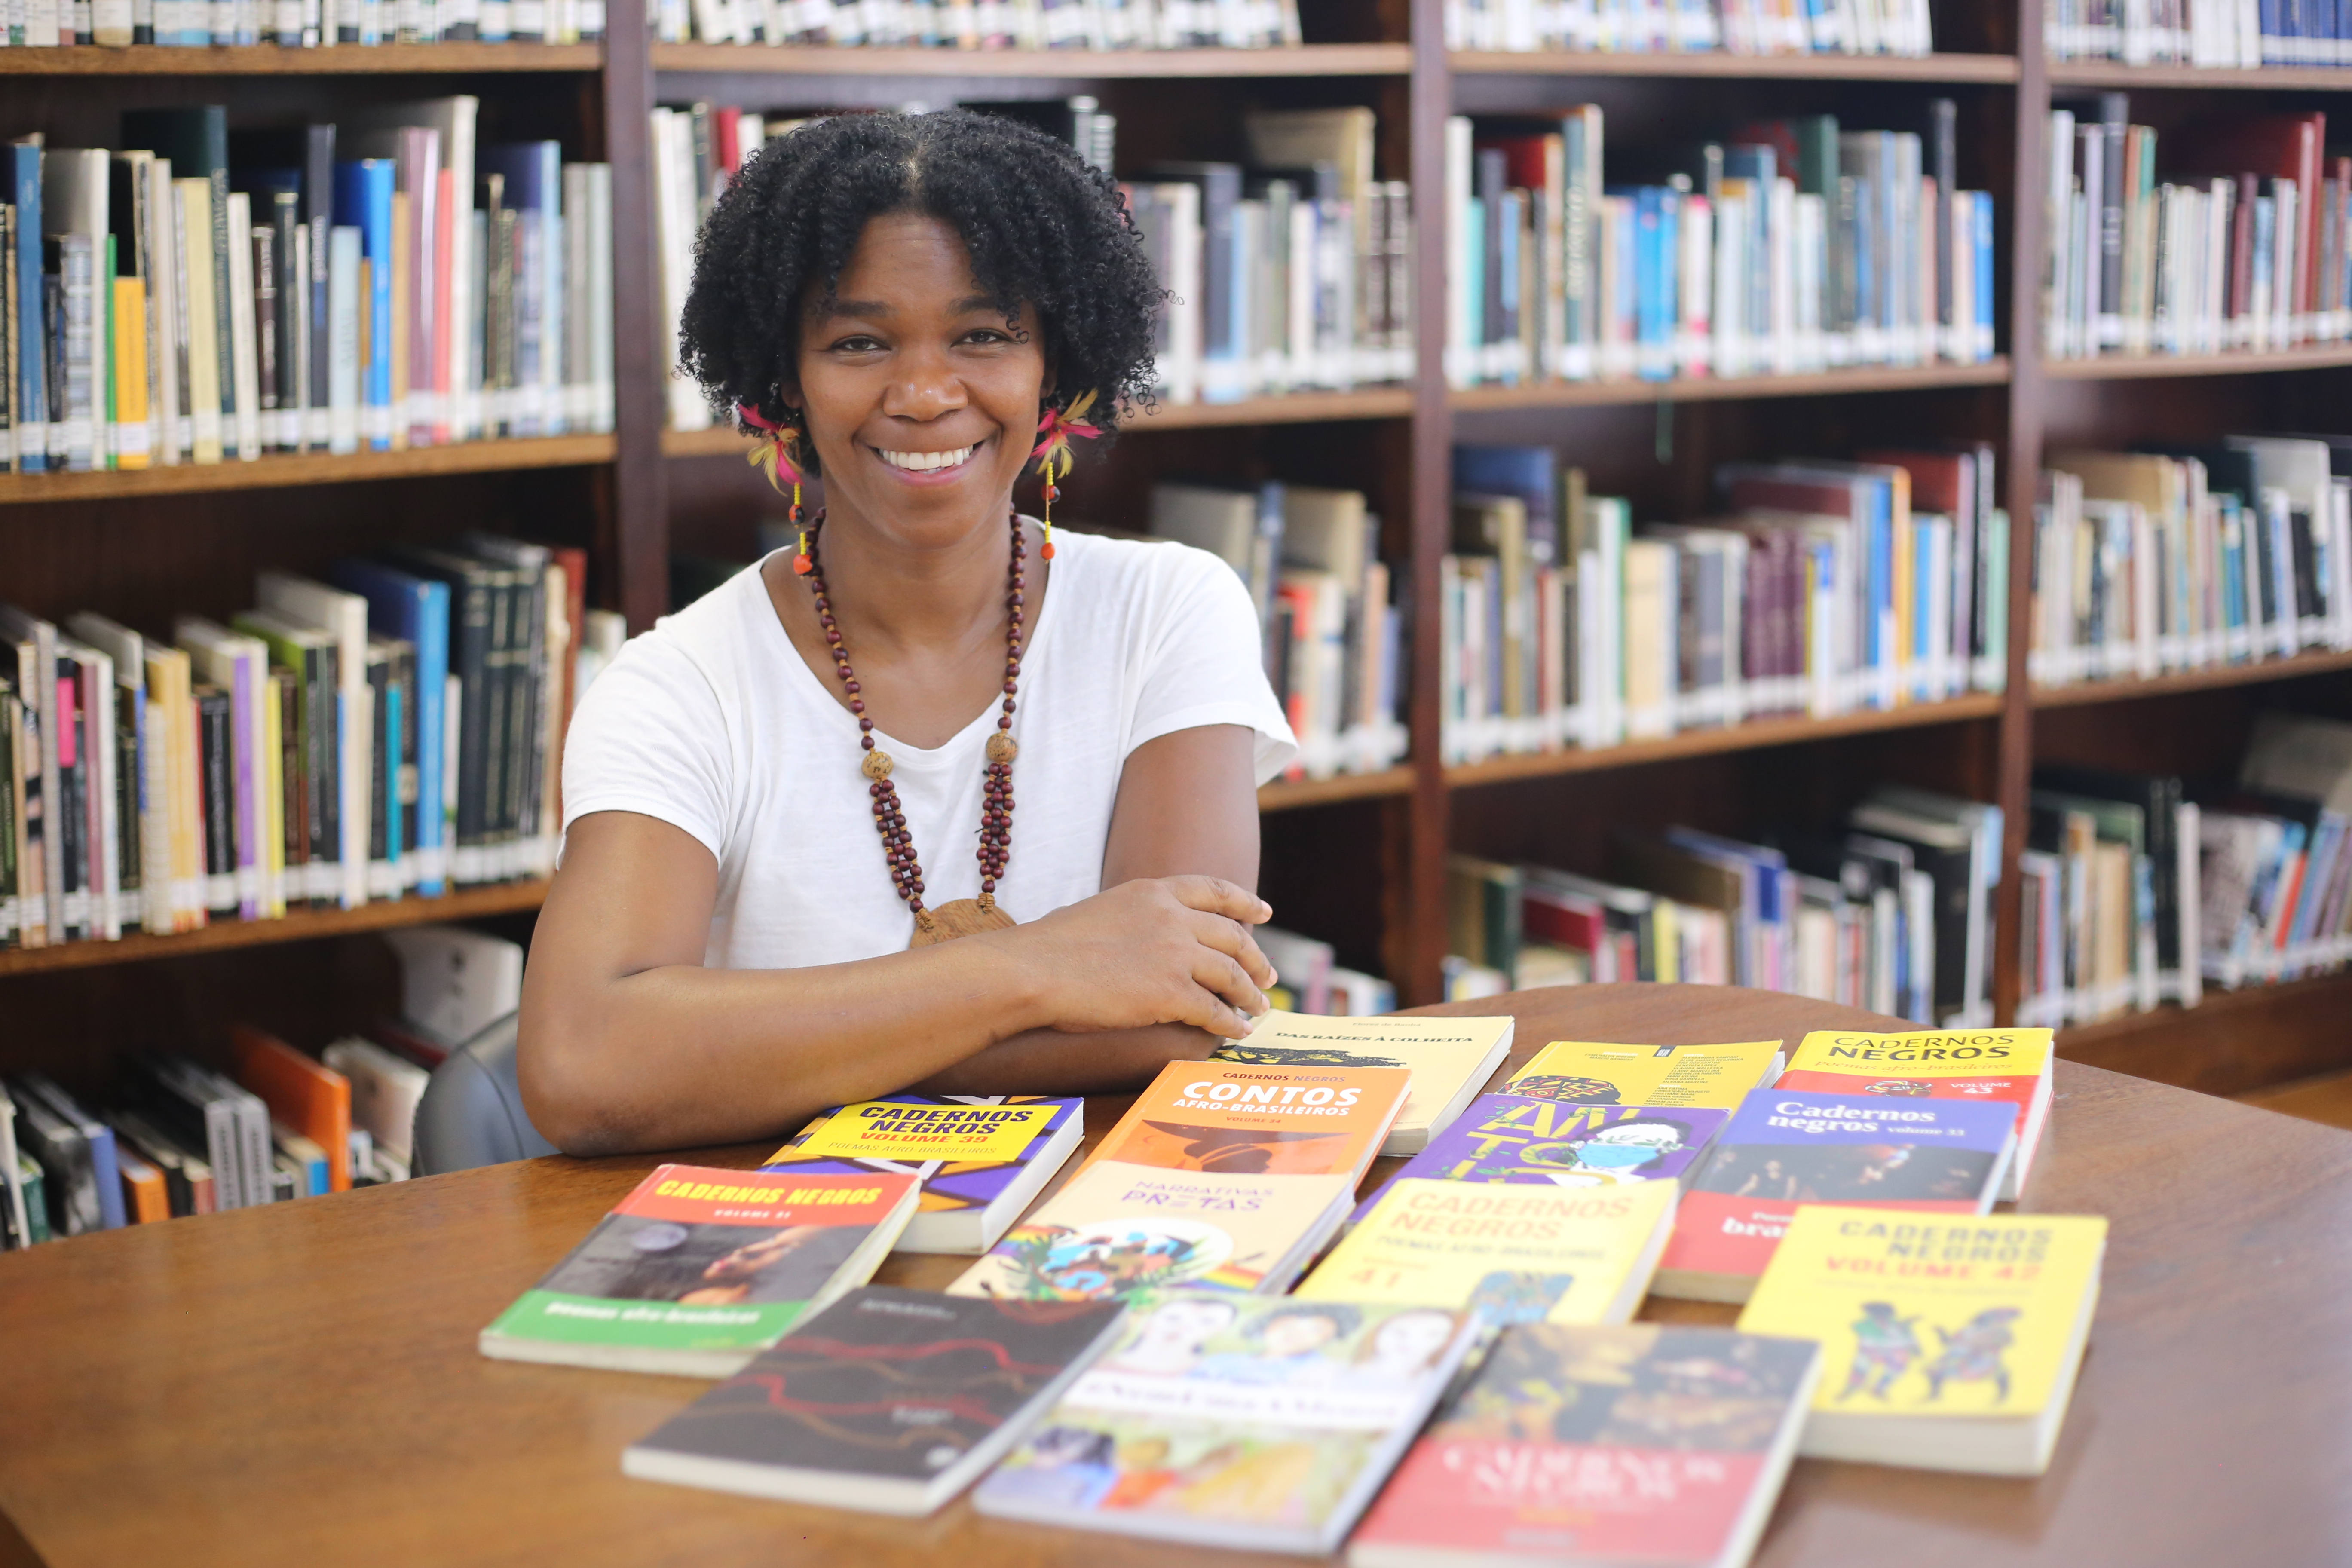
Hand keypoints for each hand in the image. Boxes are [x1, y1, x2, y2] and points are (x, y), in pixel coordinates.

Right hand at [991, 876, 1277, 1039]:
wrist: (1033, 971)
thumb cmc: (1050, 947)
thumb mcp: (1102, 910)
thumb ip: (1135, 917)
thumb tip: (1145, 936)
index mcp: (1153, 892)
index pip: (1214, 890)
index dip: (1245, 902)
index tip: (1264, 913)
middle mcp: (1173, 917)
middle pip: (1233, 935)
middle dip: (1255, 957)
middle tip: (1267, 975)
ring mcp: (1176, 954)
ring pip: (1231, 974)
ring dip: (1250, 993)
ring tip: (1258, 1008)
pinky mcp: (1172, 993)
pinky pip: (1215, 1011)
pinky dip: (1231, 1023)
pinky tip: (1236, 1032)